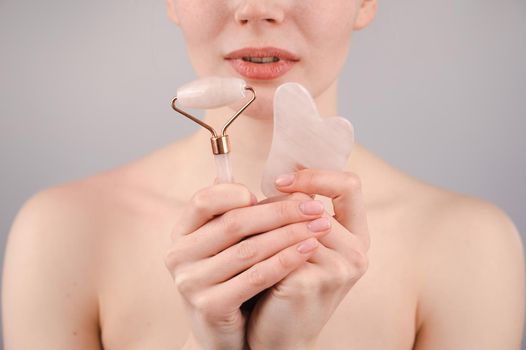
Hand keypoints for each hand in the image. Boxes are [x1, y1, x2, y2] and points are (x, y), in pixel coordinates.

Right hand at [164, 182, 331, 349]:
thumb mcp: (227, 244)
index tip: (276, 192)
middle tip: (314, 207)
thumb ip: (237, 212)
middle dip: (280, 212)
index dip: (239, 193)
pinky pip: (256, 277)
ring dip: (289, 235)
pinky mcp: (210, 306)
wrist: (224, 332)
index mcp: (182, 233)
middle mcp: (179, 255)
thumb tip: (273, 179)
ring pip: (249, 250)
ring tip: (320, 226)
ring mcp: (191, 282)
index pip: (204, 200)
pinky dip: (286, 260)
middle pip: (233, 224)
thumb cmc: (231, 277)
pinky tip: (308, 249)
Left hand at [246, 169, 369, 348]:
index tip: (280, 182)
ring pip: (289, 223)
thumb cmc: (287, 286)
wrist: (280, 337)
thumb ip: (292, 214)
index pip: (349, 185)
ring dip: (258, 223)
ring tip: (234, 227)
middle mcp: (356, 252)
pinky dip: (253, 244)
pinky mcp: (309, 282)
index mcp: (358, 237)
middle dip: (272, 205)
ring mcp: (337, 269)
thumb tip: (258, 175)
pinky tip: (236, 247)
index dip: (315, 176)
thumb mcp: (299, 246)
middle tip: (244, 209)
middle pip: (309, 204)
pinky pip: (275, 248)